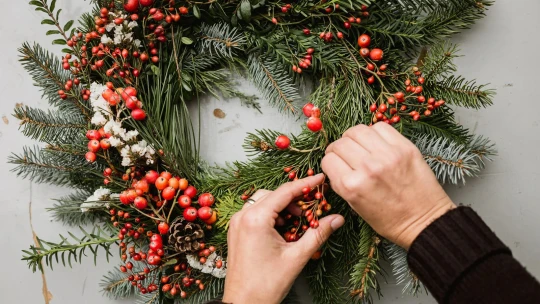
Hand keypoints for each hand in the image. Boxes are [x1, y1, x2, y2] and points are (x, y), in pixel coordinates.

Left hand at [222, 174, 344, 303]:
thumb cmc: (266, 284)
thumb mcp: (296, 257)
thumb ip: (318, 234)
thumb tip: (337, 219)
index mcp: (255, 219)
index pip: (284, 192)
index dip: (305, 183)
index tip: (320, 178)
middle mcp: (242, 216)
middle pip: (273, 194)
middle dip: (294, 198)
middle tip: (312, 206)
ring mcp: (237, 223)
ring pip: (263, 202)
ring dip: (282, 206)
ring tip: (299, 220)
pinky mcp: (236, 231)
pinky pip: (255, 213)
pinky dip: (271, 215)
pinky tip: (285, 228)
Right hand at [321, 123, 454, 248]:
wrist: (424, 222)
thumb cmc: (390, 220)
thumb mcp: (356, 207)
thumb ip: (342, 183)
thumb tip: (335, 163)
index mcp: (351, 186)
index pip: (328, 160)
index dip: (330, 162)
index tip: (335, 163)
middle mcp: (367, 168)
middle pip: (340, 143)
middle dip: (338, 148)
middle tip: (345, 154)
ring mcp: (387, 155)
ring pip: (358, 130)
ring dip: (354, 137)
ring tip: (360, 145)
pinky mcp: (405, 147)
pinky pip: (381, 127)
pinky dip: (374, 132)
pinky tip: (377, 143)